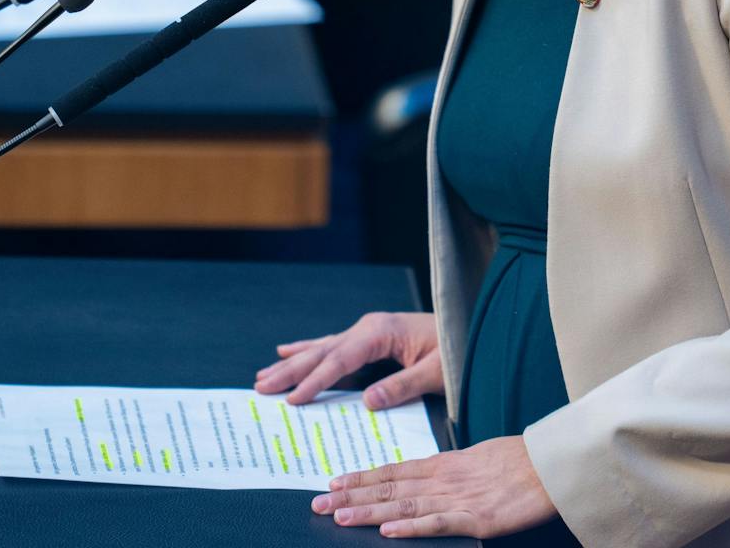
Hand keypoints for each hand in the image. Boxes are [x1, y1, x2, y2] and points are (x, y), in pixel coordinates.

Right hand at [255, 311, 442, 407]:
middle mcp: (368, 328)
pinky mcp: (369, 338)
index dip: (315, 380)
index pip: (341, 360)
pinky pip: (332, 346)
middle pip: (323, 352)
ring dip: (292, 363)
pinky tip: (286, 350)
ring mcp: (367, 331)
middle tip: (261, 388)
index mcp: (381, 332)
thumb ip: (403, 385)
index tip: (293, 398)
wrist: (468, 329)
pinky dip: (308, 349)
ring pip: (322, 349)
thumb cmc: (456, 351)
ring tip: (263, 375)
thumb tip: (368, 402)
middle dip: (291, 371)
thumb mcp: (436, 372)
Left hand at [312, 436, 558, 538]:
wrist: (550, 466)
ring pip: (404, 504)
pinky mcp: (476, 518)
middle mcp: (443, 479)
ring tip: (339, 516)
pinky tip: (387, 531)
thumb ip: (449, 471)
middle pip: (389, 486)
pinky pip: (437, 523)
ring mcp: (458, 498)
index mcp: (444, 464)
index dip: (361, 477)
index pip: (393, 470)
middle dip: (351, 495)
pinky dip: (410, 527)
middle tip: (318, 502)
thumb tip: (425, 479)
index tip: (333, 482)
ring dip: (369, 511)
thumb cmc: (518, 463)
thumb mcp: (476, 460)